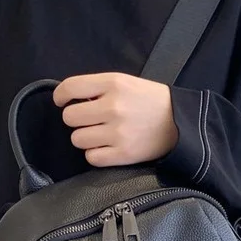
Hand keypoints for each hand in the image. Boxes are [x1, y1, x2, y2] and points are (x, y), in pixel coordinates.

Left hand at [53, 73, 178, 166]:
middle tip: (89, 120)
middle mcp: (113, 107)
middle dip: (76, 119)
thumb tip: (70, 100)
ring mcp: (117, 133)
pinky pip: (91, 157)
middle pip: (70, 117)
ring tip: (99, 134)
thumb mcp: (125, 82)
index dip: (60, 96)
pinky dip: (95, 154)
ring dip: (85, 138)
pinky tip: (106, 147)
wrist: (179, 122)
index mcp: (113, 84)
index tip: (62, 102)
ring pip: (77, 139)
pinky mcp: (123, 154)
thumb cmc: (149, 101)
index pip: (70, 88)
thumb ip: (98, 88)